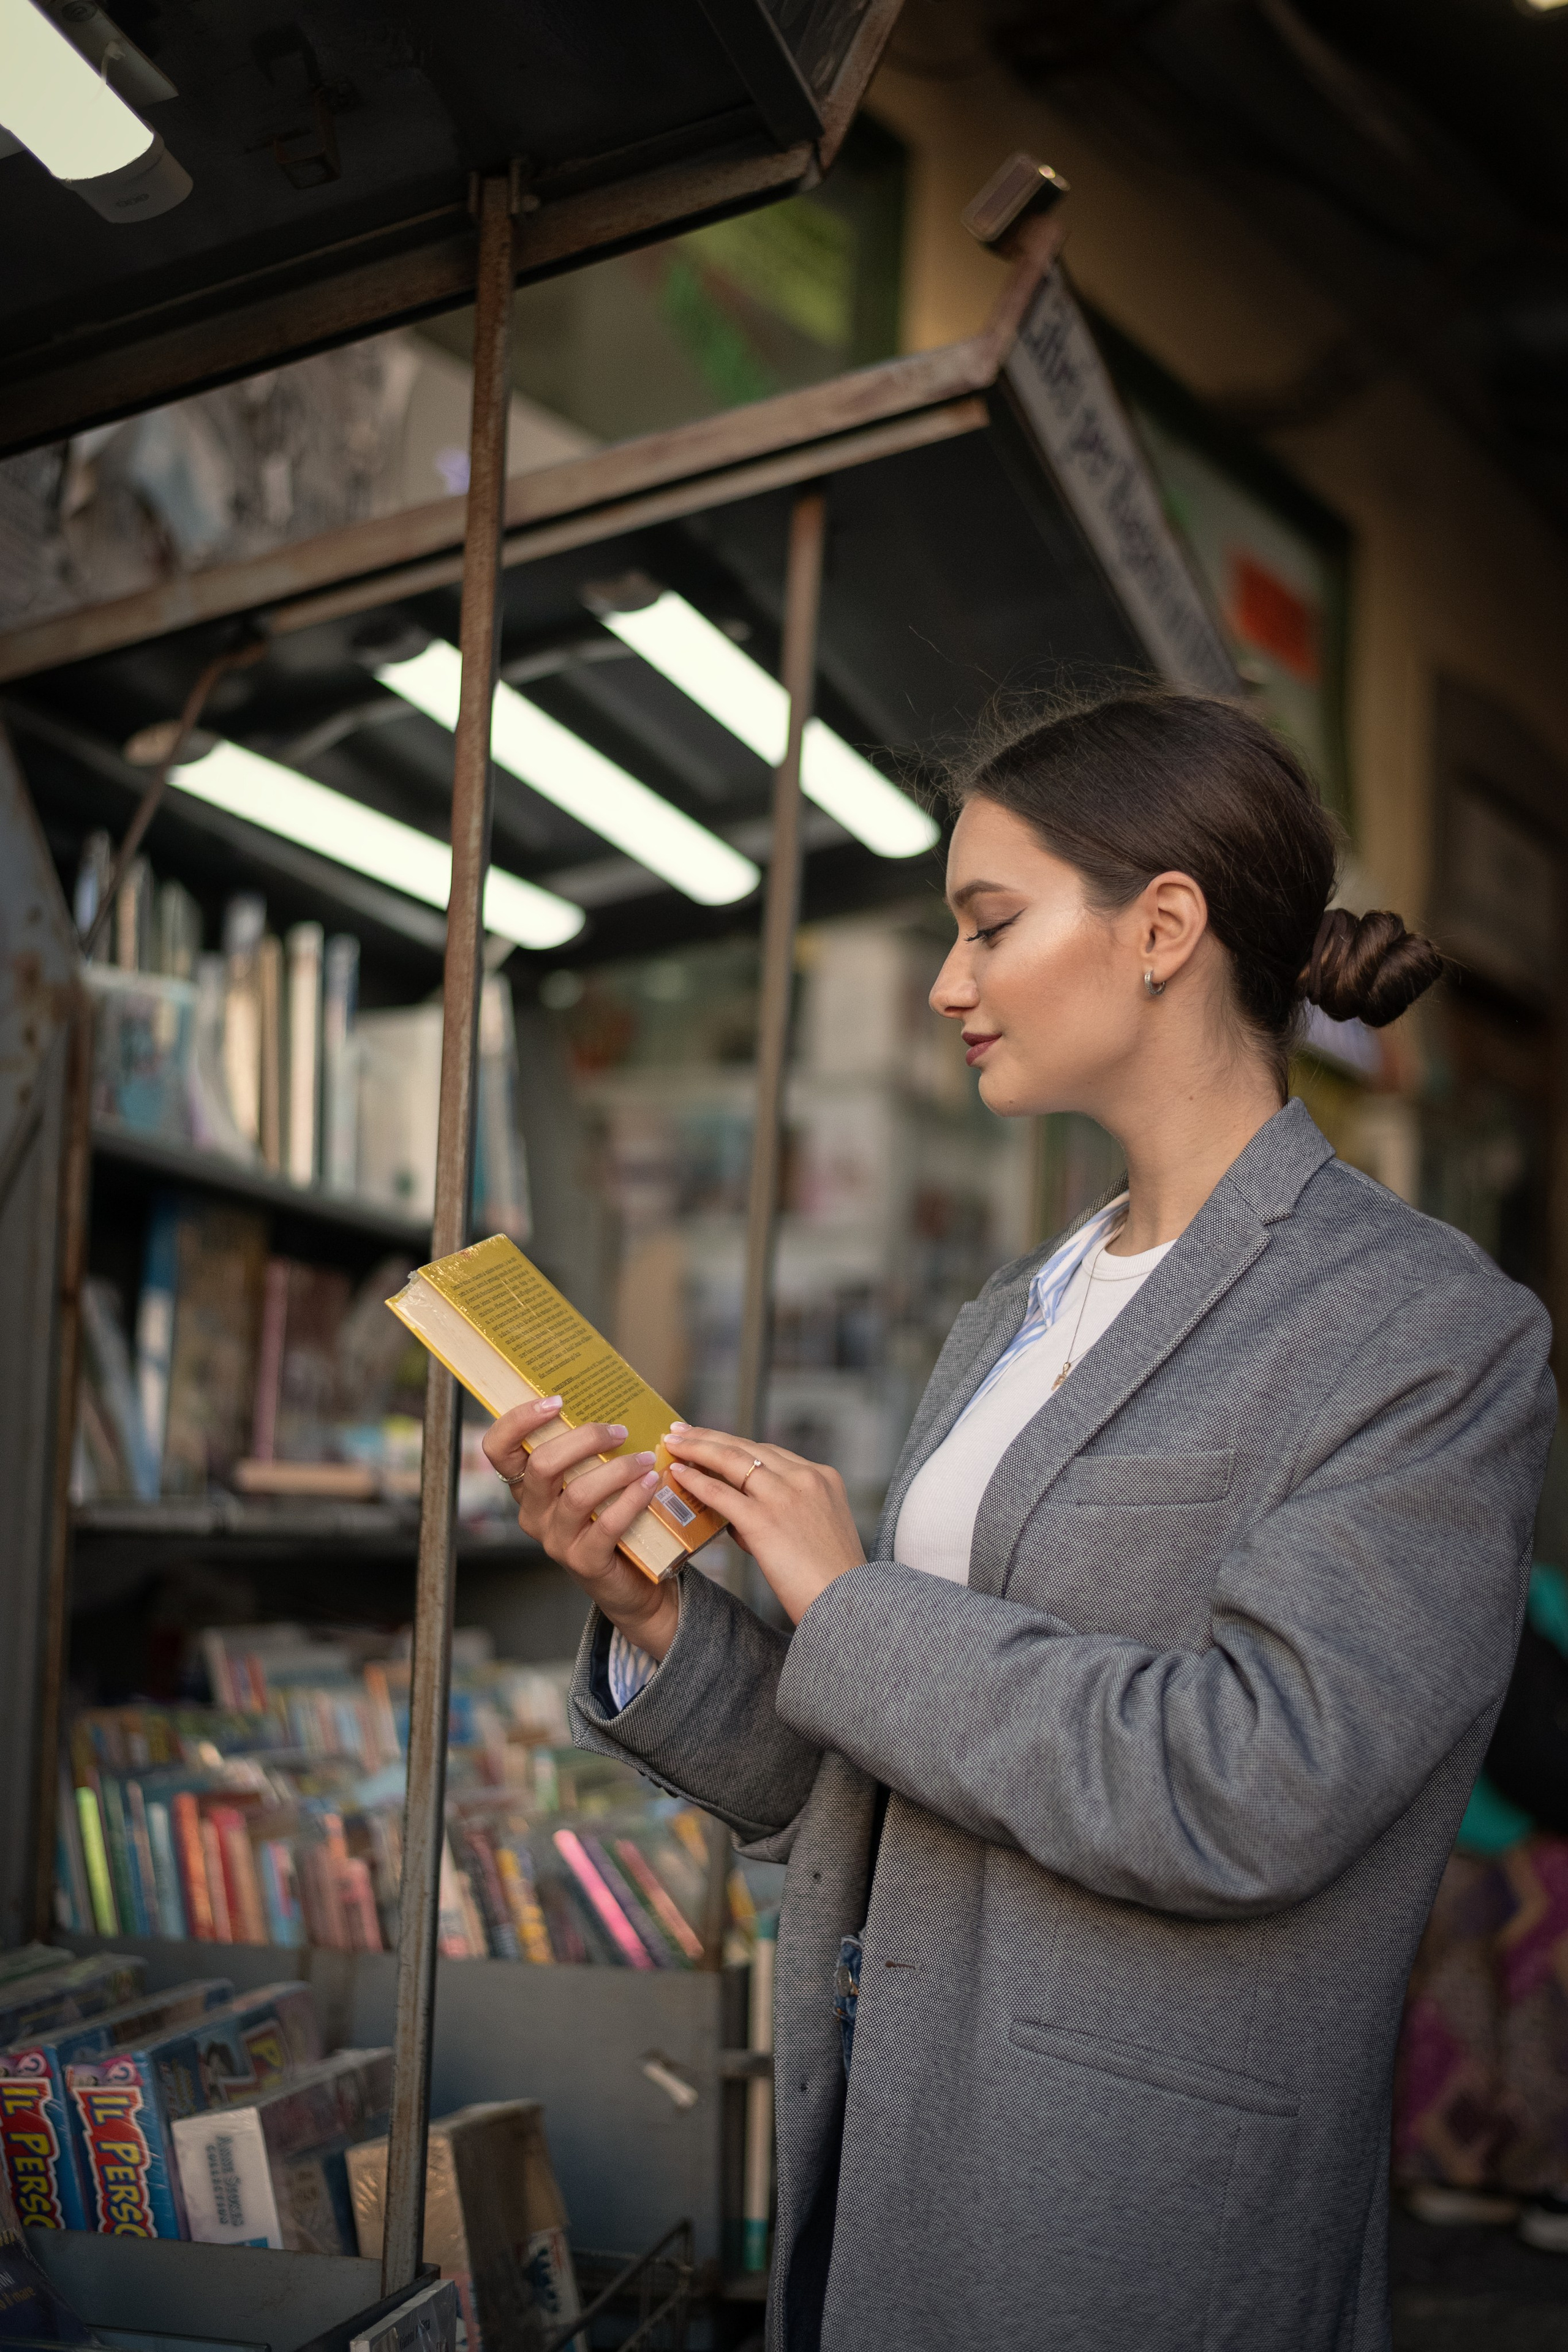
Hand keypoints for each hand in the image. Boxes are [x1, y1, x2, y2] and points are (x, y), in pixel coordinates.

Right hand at [482, 1398, 679, 1659]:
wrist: (633, 1581)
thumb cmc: (613, 1516)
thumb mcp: (592, 1478)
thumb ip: (588, 1449)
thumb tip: (610, 1399)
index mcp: (527, 1486)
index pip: (497, 1449)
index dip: (518, 1420)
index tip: (556, 1401)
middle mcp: (533, 1513)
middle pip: (542, 1465)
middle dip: (584, 1439)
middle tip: (619, 1431)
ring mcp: (555, 1540)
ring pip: (577, 1494)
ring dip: (616, 1470)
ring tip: (645, 1459)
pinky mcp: (583, 1562)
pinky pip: (605, 1526)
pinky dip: (631, 1500)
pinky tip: (650, 1484)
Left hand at [663, 1427, 863, 1625]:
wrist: (847, 1603)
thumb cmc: (830, 1578)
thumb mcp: (818, 1528)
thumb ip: (782, 1513)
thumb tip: (737, 1518)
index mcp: (822, 1477)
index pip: (769, 1452)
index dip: (734, 1443)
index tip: (712, 1437)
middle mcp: (804, 1478)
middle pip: (747, 1447)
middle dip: (710, 1436)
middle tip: (680, 1429)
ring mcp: (784, 1496)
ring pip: (731, 1460)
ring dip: (696, 1448)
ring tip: (672, 1443)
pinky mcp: (764, 1521)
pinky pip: (720, 1493)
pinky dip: (696, 1480)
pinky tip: (679, 1473)